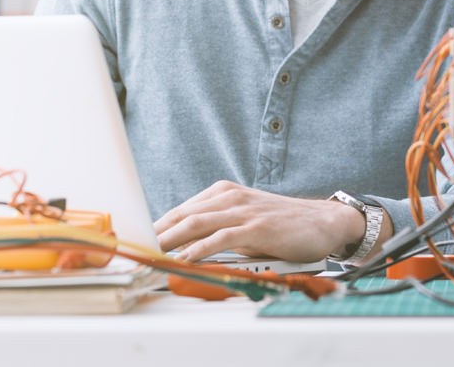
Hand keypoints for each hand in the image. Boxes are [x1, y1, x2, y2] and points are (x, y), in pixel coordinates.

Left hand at [153, 180, 391, 262]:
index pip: (178, 211)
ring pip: (195, 224)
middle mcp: (229, 197)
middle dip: (152, 236)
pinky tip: (183, 261)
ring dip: (168, 243)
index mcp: (222, 193)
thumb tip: (182, 249)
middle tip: (130, 253)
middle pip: (180, 216)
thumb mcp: (244, 221)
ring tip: (146, 258)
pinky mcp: (256, 227)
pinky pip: (220, 238)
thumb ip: (216, 229)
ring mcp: (242, 210)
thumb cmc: (281, 225)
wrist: (322, 222)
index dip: (153, 229)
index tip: (133, 245)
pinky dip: (198, 251)